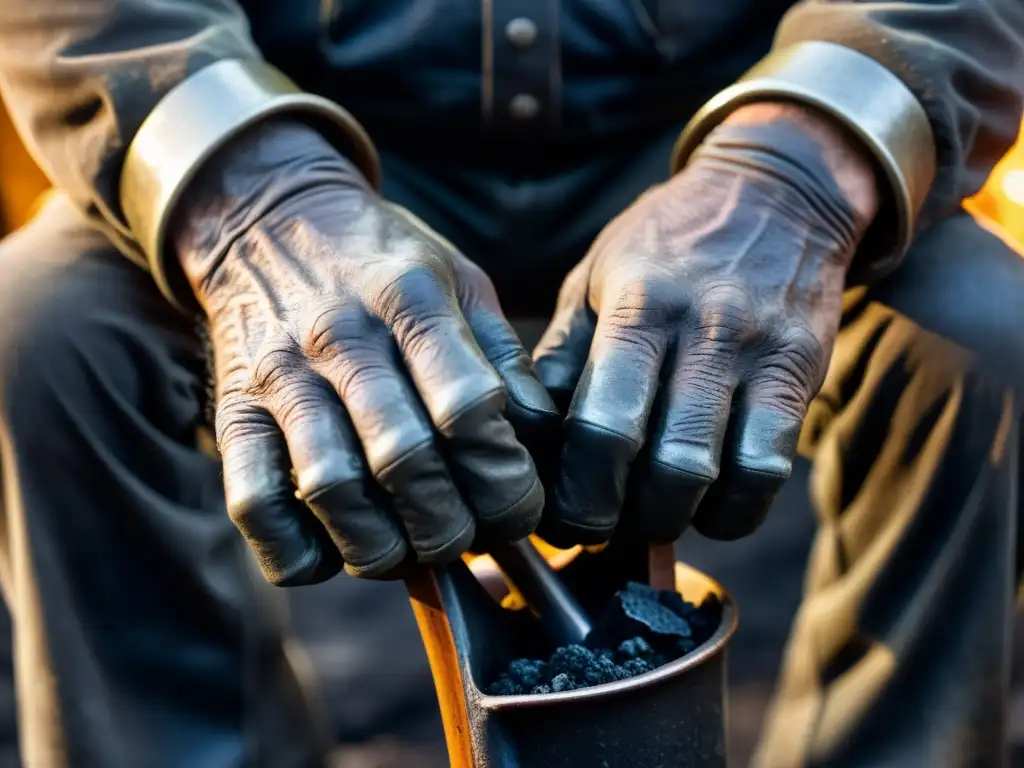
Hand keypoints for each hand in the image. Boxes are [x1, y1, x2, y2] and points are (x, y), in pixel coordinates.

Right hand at [172, 121, 557, 584]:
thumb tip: (543, 444)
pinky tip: (337, 552)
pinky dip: (297, 551)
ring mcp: (279, 379)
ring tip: (413, 548)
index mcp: (410, 299)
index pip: (466, 408)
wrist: (267, 223)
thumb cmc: (383, 265)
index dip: (503, 475)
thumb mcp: (459, 280)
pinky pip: (252, 504)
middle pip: (403, 460)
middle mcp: (340, 339)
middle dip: (452, 525)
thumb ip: (505, 357)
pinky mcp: (232, 414)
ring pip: (332, 490)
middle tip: (472, 535)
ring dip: (384, 547)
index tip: (519, 500)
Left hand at [534, 104, 876, 545]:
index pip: (600, 426)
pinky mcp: (803, 371)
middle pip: (661, 465)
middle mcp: (700, 331)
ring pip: (716, 474)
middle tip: (600, 525)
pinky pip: (771, 469)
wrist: (777, 192)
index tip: (558, 515)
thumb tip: (524, 441)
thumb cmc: (666, 245)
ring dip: (674, 519)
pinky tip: (708, 506)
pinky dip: (735, 510)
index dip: (575, 493)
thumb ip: (559, 357)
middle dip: (621, 519)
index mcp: (636, 306)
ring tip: (647, 514)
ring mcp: (758, 353)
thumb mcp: (594, 279)